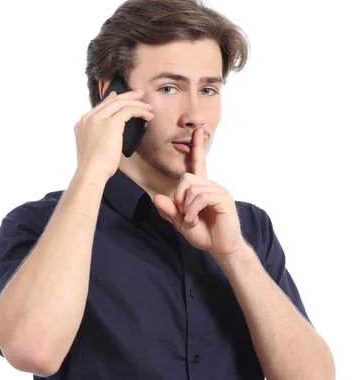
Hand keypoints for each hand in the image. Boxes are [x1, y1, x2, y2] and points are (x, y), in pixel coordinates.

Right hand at [74, 90, 153, 181]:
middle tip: (140, 95)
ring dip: (137, 103)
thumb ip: (98, 136)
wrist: (91, 172)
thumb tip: (111, 133)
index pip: (101, 105)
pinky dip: (140, 111)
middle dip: (128, 96)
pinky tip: (148, 115)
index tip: (122, 96)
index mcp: (83, 123)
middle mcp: (89, 118)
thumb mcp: (93, 147)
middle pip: (112, 101)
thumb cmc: (94, 167)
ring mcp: (99, 119)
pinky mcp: (111, 124)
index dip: (113, 99)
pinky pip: (129, 111)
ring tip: (148, 107)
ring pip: (121, 103)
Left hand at [153, 128, 246, 257]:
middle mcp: (211, 185)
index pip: (198, 163)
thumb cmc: (204, 234)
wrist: (220, 248)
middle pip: (186, 178)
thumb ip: (169, 211)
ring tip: (191, 221)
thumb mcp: (180, 223)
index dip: (197, 147)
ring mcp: (218, 191)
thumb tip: (156, 198)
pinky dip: (192, 210)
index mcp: (202, 188)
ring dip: (186, 209)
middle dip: (179, 198)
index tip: (197, 131)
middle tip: (184, 215)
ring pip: (192, 189)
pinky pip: (201, 197)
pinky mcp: (224, 199)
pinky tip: (194, 220)